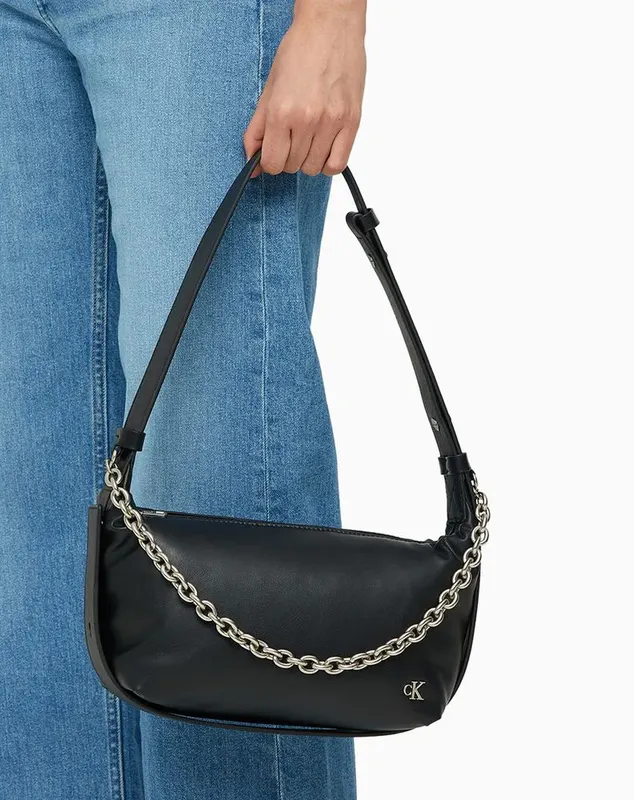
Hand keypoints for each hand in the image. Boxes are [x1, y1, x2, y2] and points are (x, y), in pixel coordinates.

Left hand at [243, 0, 365, 176]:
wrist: (330, 26)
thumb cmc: (300, 51)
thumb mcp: (269, 90)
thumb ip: (257, 130)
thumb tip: (252, 163)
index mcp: (282, 111)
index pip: (272, 163)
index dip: (270, 161)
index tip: (273, 152)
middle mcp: (307, 119)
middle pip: (292, 166)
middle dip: (288, 157)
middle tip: (292, 138)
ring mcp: (332, 122)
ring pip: (314, 168)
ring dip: (308, 159)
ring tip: (309, 138)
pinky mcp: (352, 122)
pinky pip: (338, 164)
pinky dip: (329, 162)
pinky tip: (324, 148)